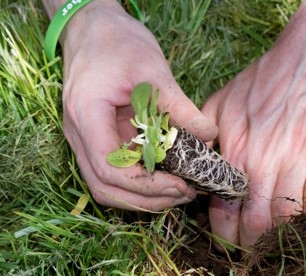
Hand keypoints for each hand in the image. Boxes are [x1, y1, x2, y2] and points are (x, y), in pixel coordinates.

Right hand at [59, 0, 217, 210]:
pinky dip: (138, 183)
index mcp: (86, 114)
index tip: (179, 184)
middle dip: (146, 199)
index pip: (109, 167)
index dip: (146, 185)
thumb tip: (210, 136)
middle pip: (105, 187)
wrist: (94, 30)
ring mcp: (83, 139)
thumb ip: (180, 106)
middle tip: (183, 193)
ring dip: (142, 196)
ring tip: (178, 190)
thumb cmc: (119, 43)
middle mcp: (78, 134)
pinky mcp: (96, 139)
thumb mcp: (153, 70)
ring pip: (106, 186)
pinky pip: (113, 172)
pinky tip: (165, 177)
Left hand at [202, 1, 305, 247]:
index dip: (224, 232)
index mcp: (236, 154)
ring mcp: (296, 163)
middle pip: (256, 223)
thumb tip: (192, 162)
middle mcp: (264, 166)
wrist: (305, 60)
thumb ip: (203, 136)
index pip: (225, 210)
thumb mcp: (219, 103)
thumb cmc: (260, 82)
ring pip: (285, 218)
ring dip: (276, 234)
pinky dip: (304, 215)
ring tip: (268, 237)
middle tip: (246, 244)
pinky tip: (295, 217)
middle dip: (249, 241)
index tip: (224, 238)